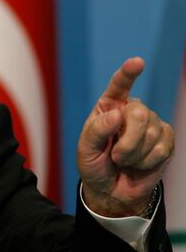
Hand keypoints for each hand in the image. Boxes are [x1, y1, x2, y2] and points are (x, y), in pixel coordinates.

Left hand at [77, 57, 174, 216]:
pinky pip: (163, 146)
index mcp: (108, 106)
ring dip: (135, 154)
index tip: (137, 62)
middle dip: (128, 140)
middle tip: (116, 156)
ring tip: (124, 161)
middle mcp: (131, 111)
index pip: (119, 85)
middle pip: (140, 113)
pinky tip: (138, 164)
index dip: (128, 73)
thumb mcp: (86, 149)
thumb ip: (97, 130)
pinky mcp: (165, 140)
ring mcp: (151, 124)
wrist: (111, 190)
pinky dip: (148, 160)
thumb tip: (116, 114)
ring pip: (153, 132)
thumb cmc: (94, 164)